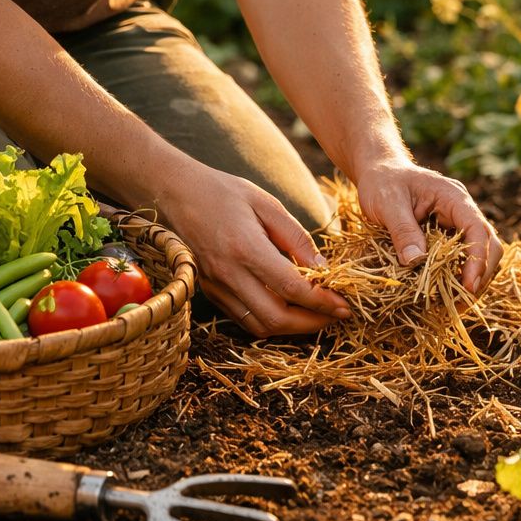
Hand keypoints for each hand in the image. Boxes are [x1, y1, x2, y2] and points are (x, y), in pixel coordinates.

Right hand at [157, 163, 349, 336]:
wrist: (176, 192)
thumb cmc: (225, 192)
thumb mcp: (267, 204)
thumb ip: (296, 237)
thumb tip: (322, 269)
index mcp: (245, 247)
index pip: (290, 287)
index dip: (321, 301)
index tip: (344, 304)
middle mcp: (228, 273)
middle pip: (275, 317)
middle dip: (312, 323)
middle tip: (337, 315)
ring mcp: (215, 286)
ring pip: (259, 325)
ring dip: (292, 328)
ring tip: (318, 316)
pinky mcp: (209, 292)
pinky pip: (244, 318)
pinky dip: (272, 321)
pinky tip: (290, 310)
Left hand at [354, 159, 503, 293]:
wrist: (379, 172)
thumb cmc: (382, 182)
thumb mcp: (387, 203)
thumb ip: (402, 230)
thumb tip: (415, 262)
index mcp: (454, 198)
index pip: (477, 230)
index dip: (478, 259)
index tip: (468, 286)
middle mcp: (463, 212)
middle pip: (489, 245)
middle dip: (481, 275)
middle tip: (462, 302)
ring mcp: (457, 225)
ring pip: (480, 255)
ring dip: (471, 280)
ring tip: (454, 304)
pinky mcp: (448, 238)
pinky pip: (460, 260)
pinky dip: (456, 278)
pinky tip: (444, 295)